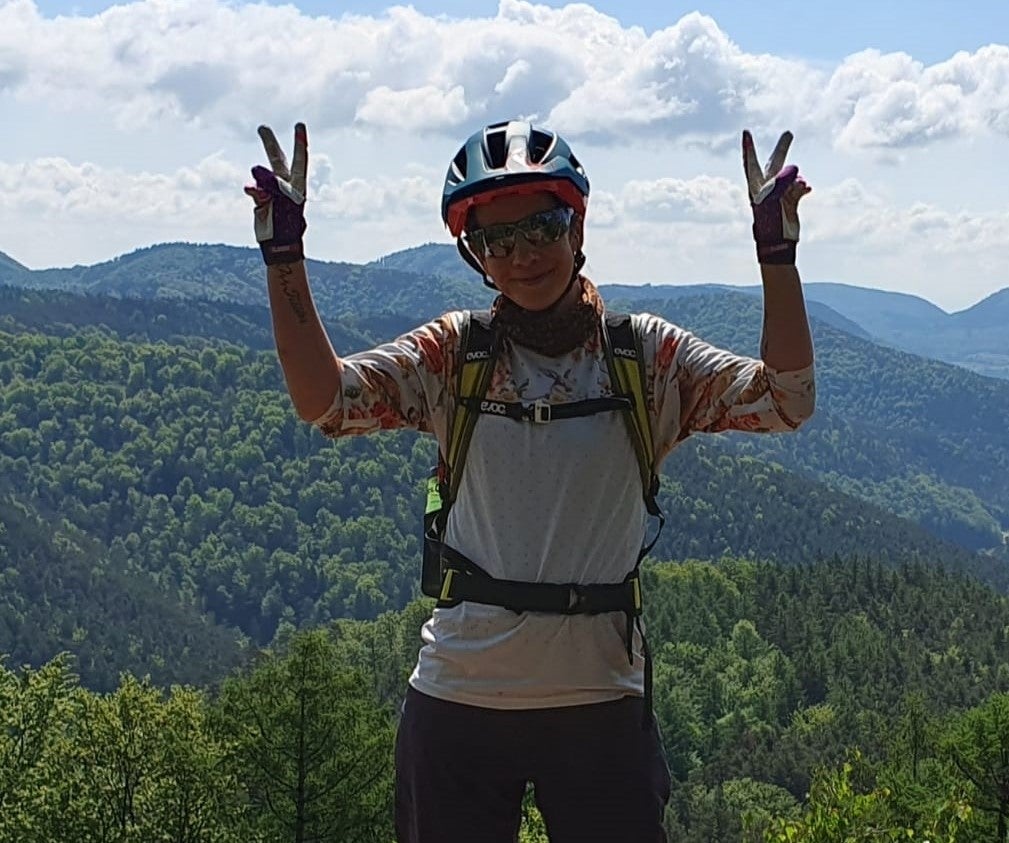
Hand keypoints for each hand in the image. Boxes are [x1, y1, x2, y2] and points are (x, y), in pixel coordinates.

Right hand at [245, 123, 307, 264]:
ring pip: (262, 176)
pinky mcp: (260, 200)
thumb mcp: (283, 203)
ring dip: (261, 180)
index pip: (299, 159)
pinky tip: (253, 195)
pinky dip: (252, 192)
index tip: (299, 125)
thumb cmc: (287, 225)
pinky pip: (253, 190)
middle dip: (269, 144)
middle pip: (276, 160)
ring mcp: (271, 192)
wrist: (279, 245)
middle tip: (261, 128)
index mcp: (297, 185)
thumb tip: (254, 170)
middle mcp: (285, 185)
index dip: (299, 142)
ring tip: (267, 197)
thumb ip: (271, 184)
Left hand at [742, 130, 810, 265]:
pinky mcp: (791, 201)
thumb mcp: (771, 201)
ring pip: (792, 177)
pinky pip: (800, 188)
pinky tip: (807, 189)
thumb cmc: (769, 223)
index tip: (746, 132)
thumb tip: (795, 169)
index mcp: (756, 187)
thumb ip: (781, 182)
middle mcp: (767, 188)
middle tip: (789, 134)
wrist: (778, 244)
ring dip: (799, 180)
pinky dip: (803, 187)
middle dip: (782, 149)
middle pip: (775, 163)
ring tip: (802, 186)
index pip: (751, 163)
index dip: (749, 148)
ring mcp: (780, 194)